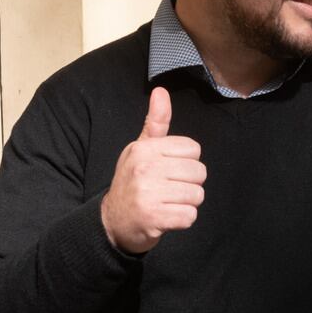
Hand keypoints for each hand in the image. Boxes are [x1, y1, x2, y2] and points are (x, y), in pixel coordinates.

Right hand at [100, 87, 206, 253]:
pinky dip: (182, 220)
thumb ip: (156, 122)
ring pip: (197, 195)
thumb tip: (161, 91)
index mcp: (144, 149)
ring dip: (187, 203)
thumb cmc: (132, 182)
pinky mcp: (154, 218)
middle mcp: (145, 168)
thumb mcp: (140, 149)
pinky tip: (167, 217)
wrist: (112, 221)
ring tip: (168, 203)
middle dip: (190, 185)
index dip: (187, 162)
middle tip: (169, 190)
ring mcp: (148, 194)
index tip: (169, 171)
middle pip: (199, 173)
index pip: (193, 149)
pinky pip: (190, 217)